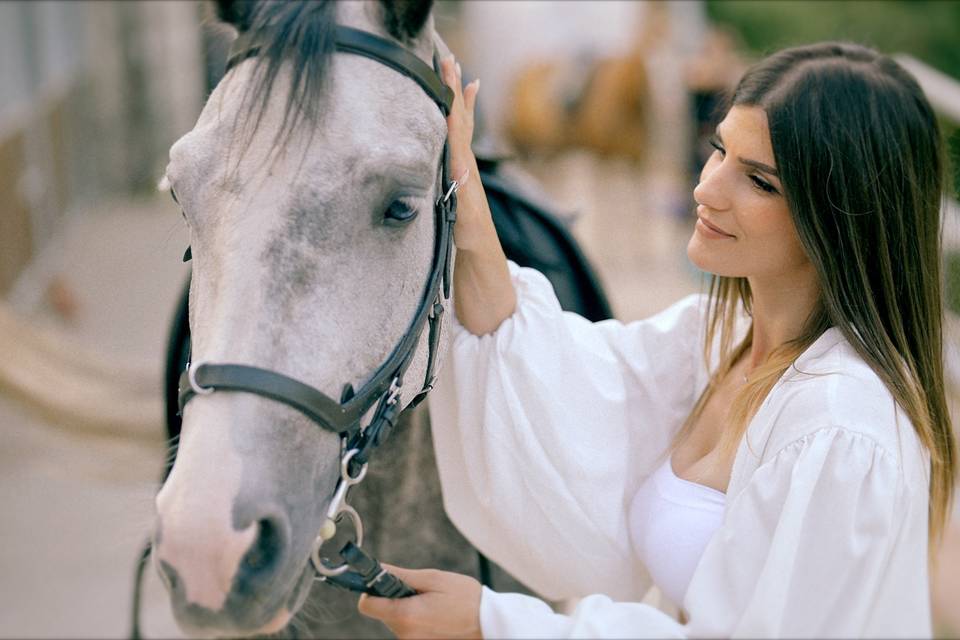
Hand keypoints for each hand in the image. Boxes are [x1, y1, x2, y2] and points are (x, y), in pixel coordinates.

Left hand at [357, 564, 482, 638]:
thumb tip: (378, 568)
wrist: (488, 622)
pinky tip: (433, 612)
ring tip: (431, 601)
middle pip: (382, 611)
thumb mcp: (432, 578)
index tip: (382, 581)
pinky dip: (415, 617)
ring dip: (405, 607)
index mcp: (406, 615)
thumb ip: (400, 575)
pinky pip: (407, 627)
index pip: (367, 605)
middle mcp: (405, 634)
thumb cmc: (464, 598)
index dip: (370, 590)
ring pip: (395, 619)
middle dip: (394, 597)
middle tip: (418, 589)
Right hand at [439, 55, 491, 252]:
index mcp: (463, 166)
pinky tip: (463, 107)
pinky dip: (462, 116)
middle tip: (450, 60)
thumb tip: (460, 168)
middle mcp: (465, 160)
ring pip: (463, 123)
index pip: (457, 126)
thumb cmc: (470, 233)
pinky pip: (461, 135)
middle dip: (454, 88)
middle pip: (461, 117)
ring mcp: (464, 163)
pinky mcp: (461, 169)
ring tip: (463, 75)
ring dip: (461, 98)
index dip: (452, 100)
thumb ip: (462, 196)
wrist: (480, 245)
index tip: (448, 75)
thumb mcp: (465, 216)